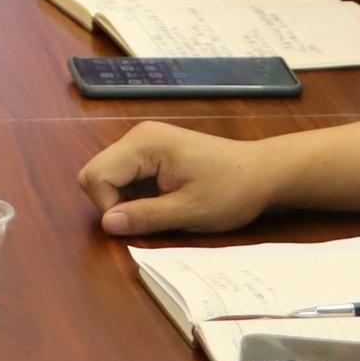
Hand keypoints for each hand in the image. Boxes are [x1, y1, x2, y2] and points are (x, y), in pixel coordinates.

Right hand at [76, 122, 282, 236]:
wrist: (263, 172)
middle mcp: (137, 136)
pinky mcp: (151, 150)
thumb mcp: (190, 211)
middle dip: (113, 202)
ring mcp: (144, 140)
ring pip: (108, 175)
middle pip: (96, 173)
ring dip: (125, 199)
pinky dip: (135, 194)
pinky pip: (125, 174)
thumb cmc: (231, 191)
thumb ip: (145, 217)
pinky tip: (163, 200)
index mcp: (144, 143)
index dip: (109, 207)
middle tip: (149, 217)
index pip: (96, 177)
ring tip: (161, 208)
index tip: (140, 223)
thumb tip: (107, 225)